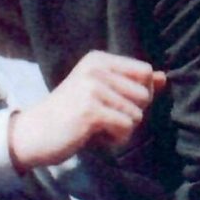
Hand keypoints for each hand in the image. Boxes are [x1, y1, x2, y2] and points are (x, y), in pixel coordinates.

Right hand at [7, 52, 165, 172]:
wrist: (34, 133)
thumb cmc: (70, 115)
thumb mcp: (102, 94)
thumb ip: (133, 85)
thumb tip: (164, 77)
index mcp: (98, 59)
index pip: (145, 72)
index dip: (139, 95)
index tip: (113, 104)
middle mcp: (96, 68)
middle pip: (145, 95)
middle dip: (130, 114)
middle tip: (101, 118)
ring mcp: (92, 88)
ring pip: (137, 114)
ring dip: (120, 130)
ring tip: (94, 128)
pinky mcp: (90, 110)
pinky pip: (126, 128)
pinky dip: (115, 139)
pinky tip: (93, 136)